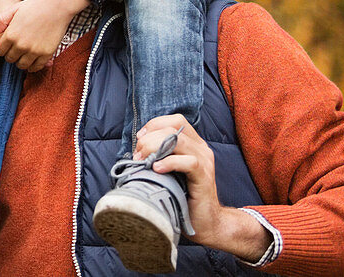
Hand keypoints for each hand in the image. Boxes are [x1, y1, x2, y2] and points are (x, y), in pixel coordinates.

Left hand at [0, 0, 86, 70]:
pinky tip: (33, 59)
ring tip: (24, 54)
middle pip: (10, 59)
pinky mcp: (46, 54)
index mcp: (11, 35)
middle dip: (11, 55)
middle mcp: (21, 45)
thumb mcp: (14, 8)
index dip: (2, 48)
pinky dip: (33, 66)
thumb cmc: (35, 6)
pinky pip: (36, 67)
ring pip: (22, 65)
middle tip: (16, 49)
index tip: (7, 45)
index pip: (0, 51)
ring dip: (21, 61)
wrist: (57, 7)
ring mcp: (34, 51)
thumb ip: (2, 20)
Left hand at [136, 115, 271, 262]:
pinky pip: (189, 162)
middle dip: (150, 138)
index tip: (140, 139)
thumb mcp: (169, 171)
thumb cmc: (183, 196)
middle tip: (138, 155)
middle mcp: (201, 149)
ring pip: (179, 140)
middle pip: (173, 128)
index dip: (154, 125)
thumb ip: (159, 156)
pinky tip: (157, 169)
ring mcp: (205, 162)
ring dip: (155, 147)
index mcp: (193, 144)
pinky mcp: (205, 177)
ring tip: (144, 161)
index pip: (174, 120)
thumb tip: (137, 148)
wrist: (206, 223)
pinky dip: (169, 162)